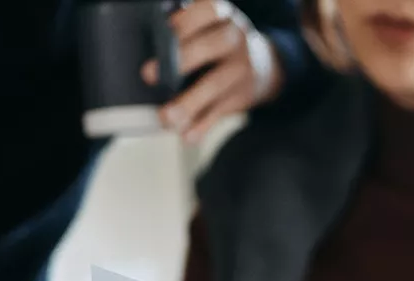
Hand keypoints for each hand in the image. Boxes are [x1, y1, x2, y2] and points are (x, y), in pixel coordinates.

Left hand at [142, 0, 283, 143]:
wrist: (264, 66)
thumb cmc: (220, 44)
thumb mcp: (210, 26)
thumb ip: (188, 32)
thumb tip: (153, 54)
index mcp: (222, 15)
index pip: (206, 11)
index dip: (184, 22)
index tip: (164, 33)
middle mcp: (235, 39)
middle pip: (208, 48)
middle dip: (178, 61)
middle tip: (149, 76)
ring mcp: (241, 69)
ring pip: (213, 85)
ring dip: (189, 104)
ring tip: (166, 118)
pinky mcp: (241, 97)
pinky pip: (220, 112)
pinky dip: (202, 126)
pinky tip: (187, 136)